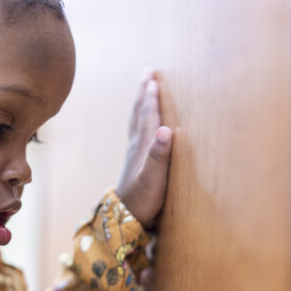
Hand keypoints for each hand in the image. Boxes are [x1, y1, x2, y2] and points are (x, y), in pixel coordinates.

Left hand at [115, 69, 172, 228]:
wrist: (124, 217)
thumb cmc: (143, 200)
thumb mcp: (154, 178)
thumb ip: (160, 155)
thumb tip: (167, 130)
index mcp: (143, 146)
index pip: (148, 115)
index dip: (151, 96)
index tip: (153, 77)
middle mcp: (136, 145)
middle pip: (140, 113)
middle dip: (144, 92)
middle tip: (147, 72)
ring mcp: (133, 153)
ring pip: (136, 121)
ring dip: (141, 103)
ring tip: (144, 89)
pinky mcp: (134, 162)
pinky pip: (136, 132)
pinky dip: (139, 119)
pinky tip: (141, 122)